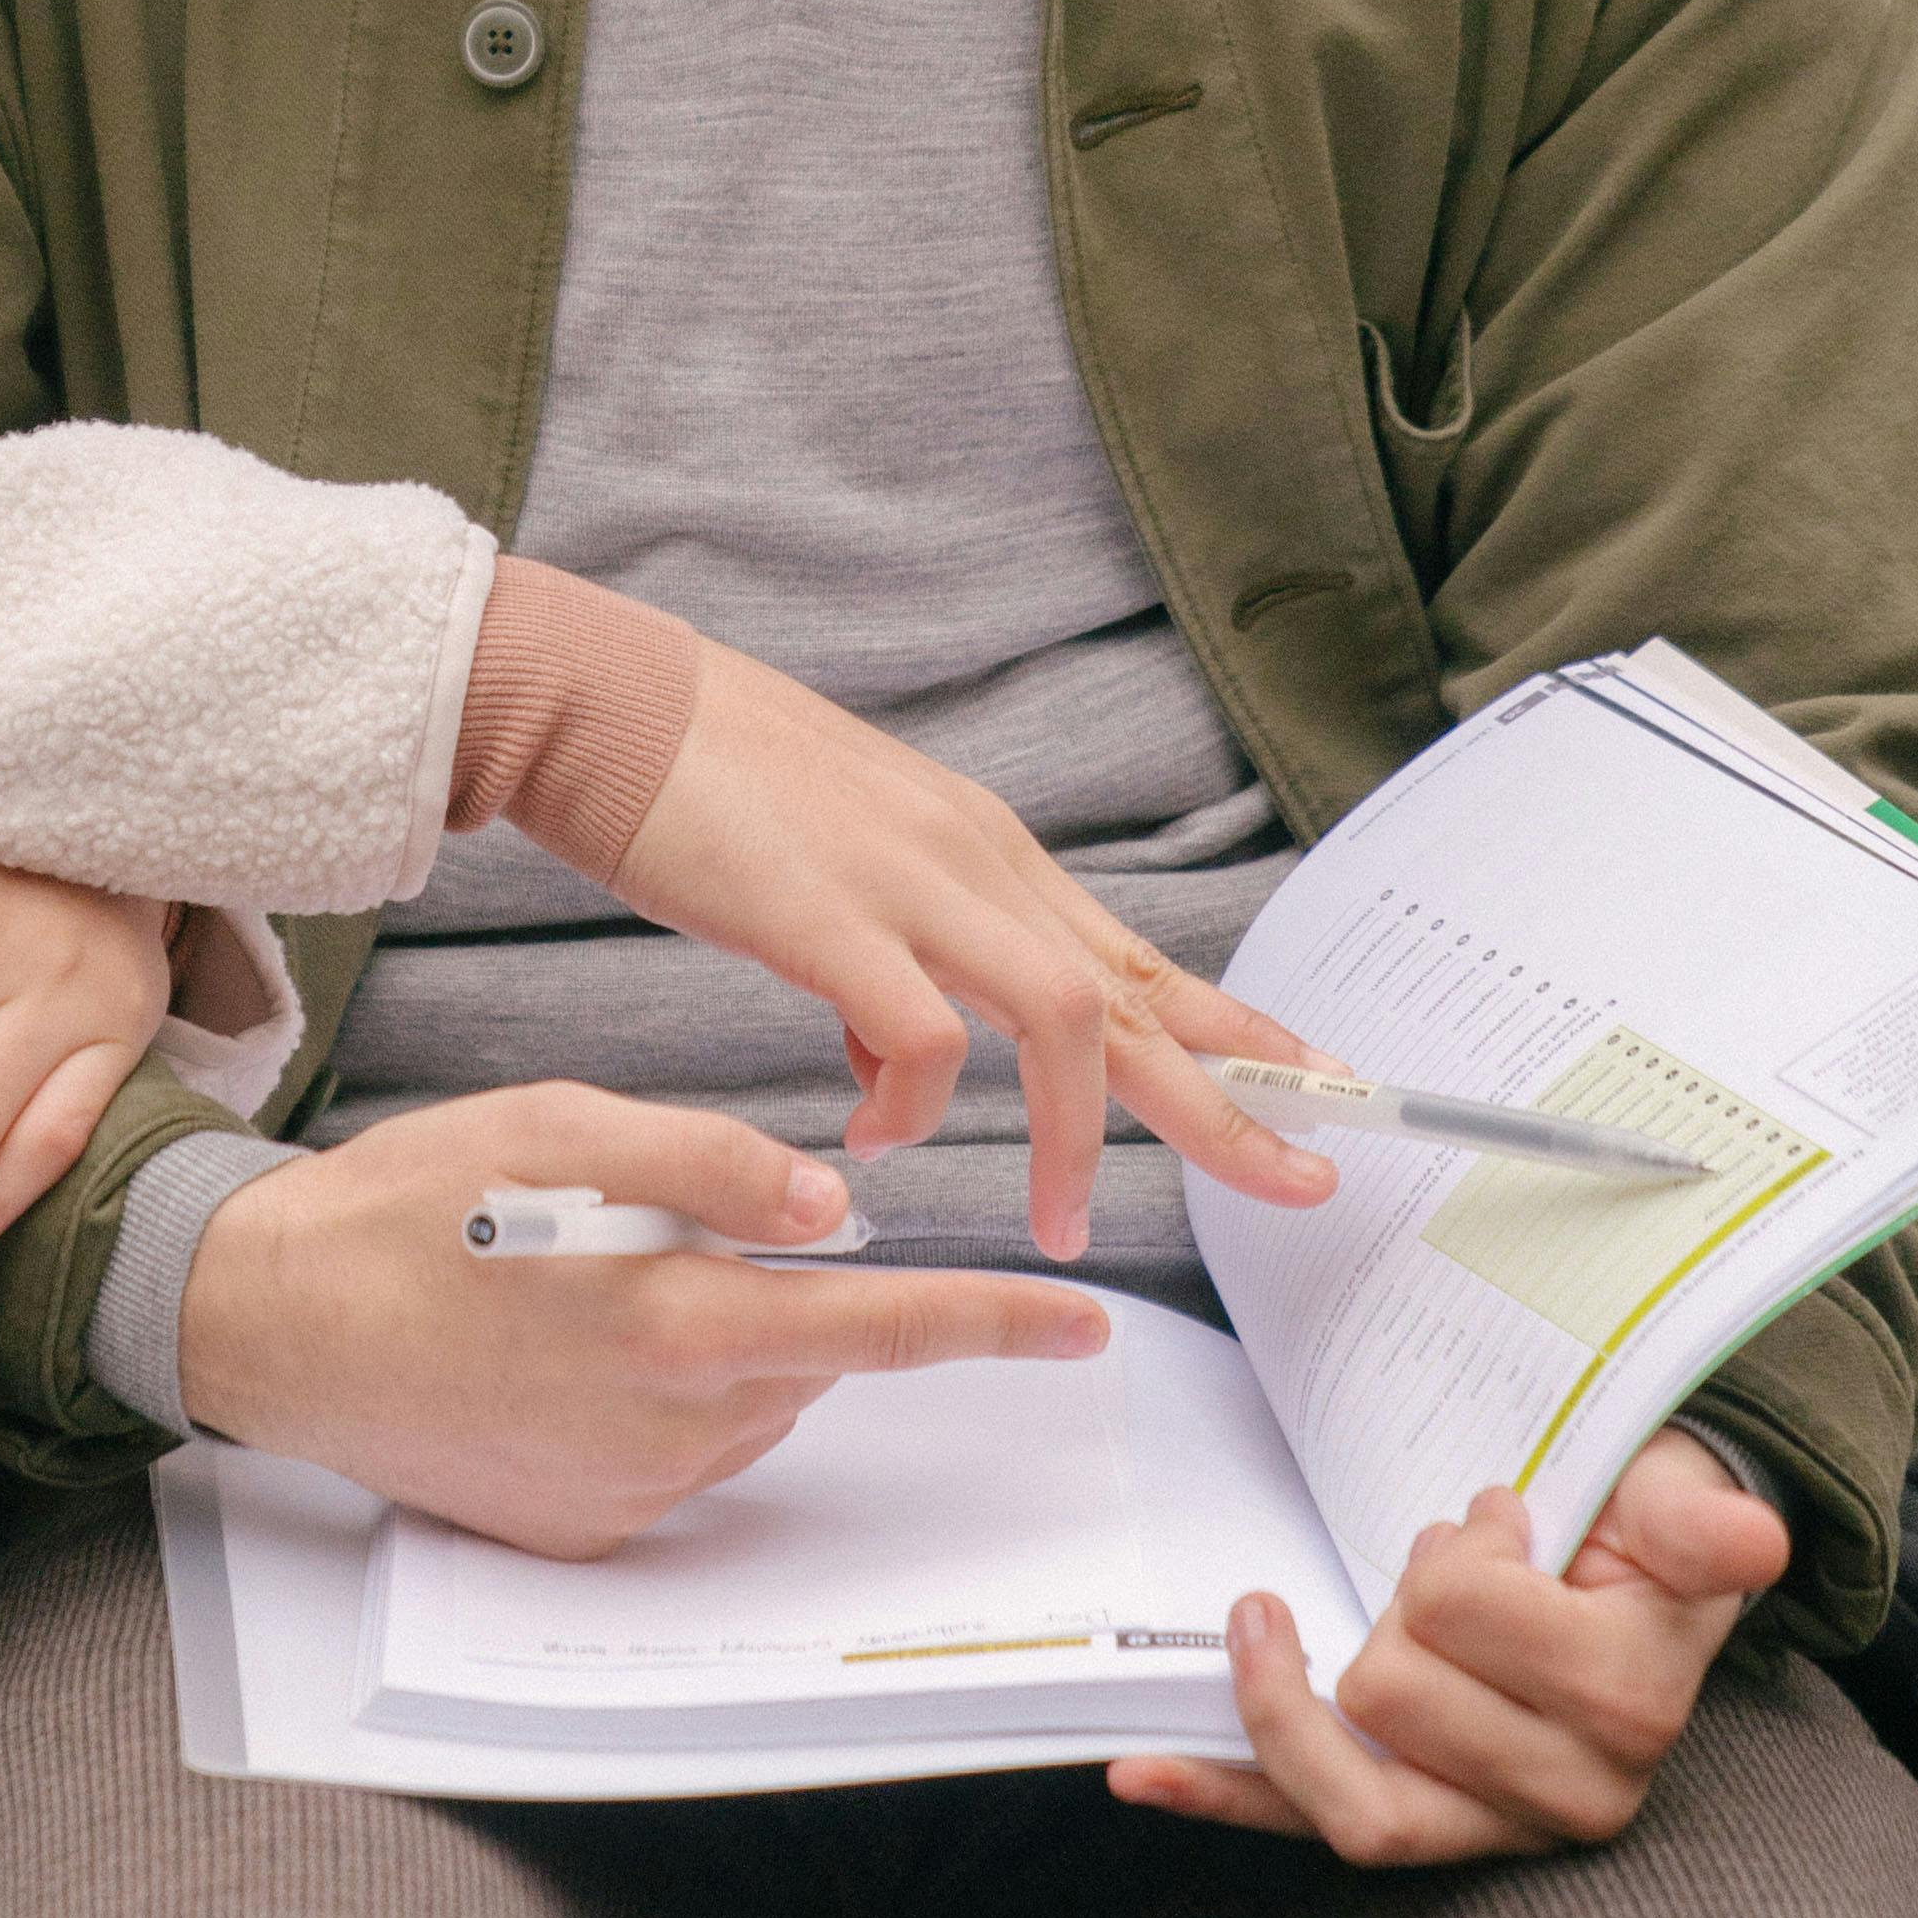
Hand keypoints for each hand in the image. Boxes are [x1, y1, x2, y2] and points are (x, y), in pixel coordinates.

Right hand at [172, 1082, 1110, 1559]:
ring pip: (739, 1402)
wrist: (267, 1327)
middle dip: (777, 1289)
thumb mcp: (552, 1130)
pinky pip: (672, 1455)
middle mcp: (670, 1431)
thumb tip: (828, 1203)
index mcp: (676, 1323)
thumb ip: (699, 1160)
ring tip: (576, 1286)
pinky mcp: (586, 1532)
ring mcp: (627, 1497)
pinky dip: (647, 1396)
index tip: (1085, 1328)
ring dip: (707, 1340)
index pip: (881, 1327)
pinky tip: (550, 1354)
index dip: (992, 1324)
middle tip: (647, 1230)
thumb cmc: (404, 1210)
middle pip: (804, 1355)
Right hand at [619, 635, 1336, 1257]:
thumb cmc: (700, 780)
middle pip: (1133, 996)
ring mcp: (909, 881)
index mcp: (978, 850)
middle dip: (1229, 1100)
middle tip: (1304, 1179)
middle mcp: (971, 860)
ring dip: (1077, 1131)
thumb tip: (902, 1060)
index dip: (1232, 1029)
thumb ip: (894, 954)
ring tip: (1062, 1218)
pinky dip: (918, 1103)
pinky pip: (921, 1036)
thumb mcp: (839, 865)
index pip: (1134, 953)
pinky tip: (876, 1134)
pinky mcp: (830, 912)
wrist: (604, 699)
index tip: (1314, 1087)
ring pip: (1062, 1016)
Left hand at [1108, 1430, 1788, 1862]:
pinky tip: (1137, 1770)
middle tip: (1444, 1566)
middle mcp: (1569, 1794)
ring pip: (1346, 1795)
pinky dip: (1218, 1795)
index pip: (1459, 1616)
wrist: (1643, 1601)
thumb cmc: (1639, 1544)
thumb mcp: (1679, 1508)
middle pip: (1389, 1692)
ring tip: (1274, 1615)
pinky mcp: (1419, 1829)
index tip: (1497, 1518)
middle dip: (1400, 1604)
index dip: (1459, 1553)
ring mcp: (1489, 1829)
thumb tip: (1741, 1533)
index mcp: (1632, 1707)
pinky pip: (1300, 1825)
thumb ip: (1698, 1524)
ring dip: (1293, 1692)